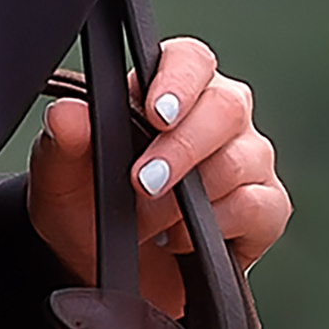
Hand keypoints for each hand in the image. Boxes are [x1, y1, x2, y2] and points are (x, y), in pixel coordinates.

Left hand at [26, 36, 291, 312]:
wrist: (105, 268)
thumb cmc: (87, 204)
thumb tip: (68, 115)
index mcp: (169, 87)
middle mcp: (217, 115)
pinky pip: (263, 207)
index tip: (156, 114)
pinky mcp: (266, 208)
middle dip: (183, 148)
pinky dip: (222, 226)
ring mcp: (247, 159)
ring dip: (193, 198)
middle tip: (144, 182)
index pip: (191, 59)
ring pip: (243, 159)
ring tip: (153, 223)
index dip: (180, 81)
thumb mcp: (62, 177)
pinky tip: (186, 238)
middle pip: (227, 106)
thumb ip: (65, 140)